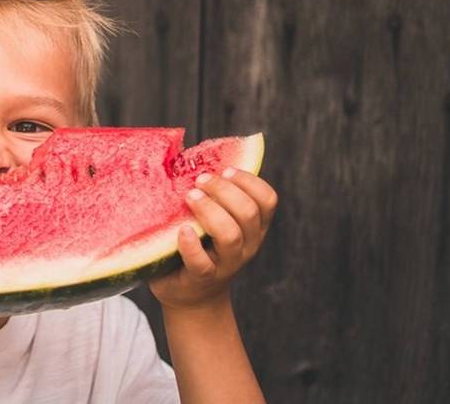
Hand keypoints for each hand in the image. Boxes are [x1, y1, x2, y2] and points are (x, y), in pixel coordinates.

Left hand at [150, 168, 278, 310]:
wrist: (189, 292)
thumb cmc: (199, 245)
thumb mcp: (214, 220)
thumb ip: (213, 196)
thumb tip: (189, 156)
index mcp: (253, 227)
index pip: (267, 200)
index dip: (250, 181)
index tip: (227, 169)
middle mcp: (247, 245)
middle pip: (248, 213)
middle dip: (225, 191)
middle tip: (200, 180)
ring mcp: (226, 264)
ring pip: (230, 236)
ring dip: (210, 211)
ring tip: (190, 196)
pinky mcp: (202, 278)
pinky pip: (201, 262)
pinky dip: (191, 245)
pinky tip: (182, 230)